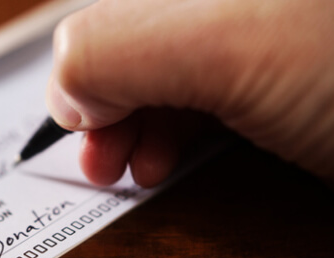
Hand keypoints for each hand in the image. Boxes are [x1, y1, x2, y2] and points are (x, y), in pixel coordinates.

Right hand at [48, 0, 333, 211]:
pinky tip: (161, 163)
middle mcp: (230, 1)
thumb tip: (66, 84)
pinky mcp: (267, 85)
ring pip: (154, 74)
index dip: (86, 50)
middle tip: (95, 149)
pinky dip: (162, 138)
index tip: (78, 106)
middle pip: (130, 35)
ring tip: (122, 165)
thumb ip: (120, 45)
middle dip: (101, 96)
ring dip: (124, 125)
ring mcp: (250, 38)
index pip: (116, 2)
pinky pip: (187, 105)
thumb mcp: (237, 42)